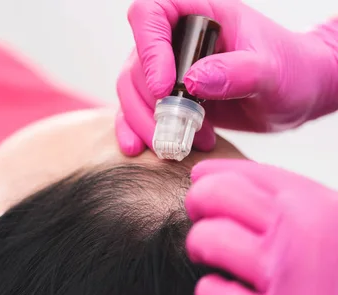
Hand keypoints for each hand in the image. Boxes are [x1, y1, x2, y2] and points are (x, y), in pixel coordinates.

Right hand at [116, 0, 337, 155]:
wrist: (295, 95)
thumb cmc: (290, 71)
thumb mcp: (271, 71)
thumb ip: (237, 72)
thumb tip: (192, 80)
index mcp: (199, 13)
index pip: (150, 14)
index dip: (149, 49)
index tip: (166, 89)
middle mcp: (176, 38)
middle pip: (136, 62)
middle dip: (149, 102)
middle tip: (175, 129)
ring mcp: (167, 68)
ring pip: (131, 90)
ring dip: (145, 122)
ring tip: (178, 145)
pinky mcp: (165, 97)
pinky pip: (134, 110)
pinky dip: (133, 130)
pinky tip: (139, 149)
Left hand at [185, 159, 337, 294]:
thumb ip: (308, 206)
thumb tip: (257, 197)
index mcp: (317, 201)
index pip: (246, 173)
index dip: (215, 175)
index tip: (201, 178)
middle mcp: (296, 231)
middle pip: (213, 196)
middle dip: (198, 202)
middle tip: (200, 214)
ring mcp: (283, 276)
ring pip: (206, 241)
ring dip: (200, 245)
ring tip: (208, 253)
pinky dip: (212, 293)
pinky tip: (226, 292)